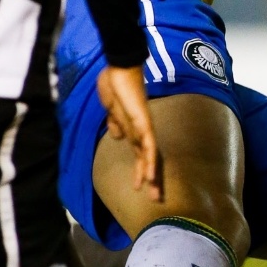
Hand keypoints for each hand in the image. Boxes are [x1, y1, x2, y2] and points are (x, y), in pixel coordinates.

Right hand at [97, 65, 160, 196]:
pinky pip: (148, 144)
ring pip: (150, 156)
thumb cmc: (115, 85)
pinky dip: (150, 160)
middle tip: (154, 198)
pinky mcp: (143, 122)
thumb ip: (115, 123)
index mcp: (134, 129)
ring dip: (152, 175)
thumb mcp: (111, 110)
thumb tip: (117, 137)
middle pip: (148, 159)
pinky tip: (151, 174)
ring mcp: (144, 127)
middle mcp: (142, 131)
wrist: (119, 68)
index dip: (142, 170)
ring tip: (153, 192)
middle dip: (150, 179)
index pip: (140, 154)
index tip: (141, 187)